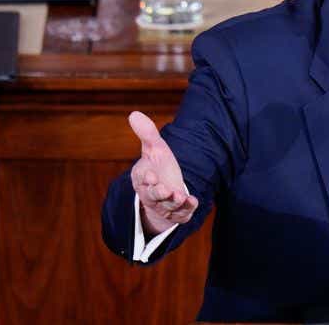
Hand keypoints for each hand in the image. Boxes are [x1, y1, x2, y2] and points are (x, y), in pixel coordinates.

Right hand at [128, 111, 198, 234]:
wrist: (167, 190)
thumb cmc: (158, 167)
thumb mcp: (155, 148)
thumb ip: (147, 133)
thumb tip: (134, 114)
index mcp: (142, 178)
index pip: (141, 178)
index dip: (146, 178)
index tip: (151, 176)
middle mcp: (151, 194)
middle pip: (152, 196)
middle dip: (158, 194)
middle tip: (165, 190)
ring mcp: (164, 206)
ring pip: (167, 207)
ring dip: (173, 202)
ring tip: (180, 196)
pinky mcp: (177, 213)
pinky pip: (182, 214)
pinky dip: (187, 209)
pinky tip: (194, 201)